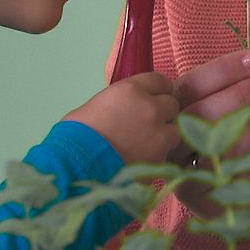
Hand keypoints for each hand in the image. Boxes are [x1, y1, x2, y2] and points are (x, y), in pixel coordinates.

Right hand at [65, 71, 185, 164]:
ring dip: (164, 136)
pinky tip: (142, 161)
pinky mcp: (162, 158)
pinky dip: (158, 156)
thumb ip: (118, 104)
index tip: (153, 99)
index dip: (157, 91)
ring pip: (175, 130)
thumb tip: (123, 110)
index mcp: (131, 90)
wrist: (76, 169)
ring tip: (145, 146)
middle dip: (162, 113)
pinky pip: (167, 154)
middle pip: (171, 104)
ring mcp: (160, 134)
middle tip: (147, 125)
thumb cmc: (75, 136)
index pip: (160, 81)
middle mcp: (151, 108)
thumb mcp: (94, 107)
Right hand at [169, 48, 249, 214]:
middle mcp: (171, 149)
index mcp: (170, 117)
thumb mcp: (223, 110)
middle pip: (203, 115)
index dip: (225, 69)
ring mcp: (189, 179)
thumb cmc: (223, 143)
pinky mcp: (212, 203)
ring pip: (230, 143)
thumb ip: (235, 86)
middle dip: (242, 94)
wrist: (225, 200)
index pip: (190, 87)